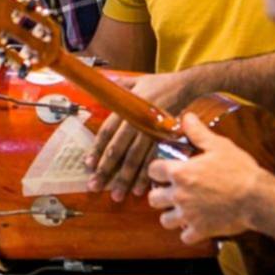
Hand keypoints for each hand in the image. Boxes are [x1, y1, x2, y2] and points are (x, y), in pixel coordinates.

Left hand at [86, 69, 191, 199]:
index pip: (108, 131)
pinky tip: (141, 189)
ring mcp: (152, 132)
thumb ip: (117, 87)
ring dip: (125, 179)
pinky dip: (148, 176)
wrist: (186, 85)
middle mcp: (138, 121)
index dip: (97, 149)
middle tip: (95, 186)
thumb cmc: (158, 83)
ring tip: (116, 195)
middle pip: (119, 149)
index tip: (88, 165)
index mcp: (128, 107)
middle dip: (106, 170)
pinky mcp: (166, 139)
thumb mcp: (135, 80)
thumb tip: (98, 86)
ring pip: (136, 159)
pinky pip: (155, 160)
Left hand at [145, 113, 263, 244]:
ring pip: (165, 220)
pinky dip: (189, 232)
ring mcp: (188, 215)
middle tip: (172, 192)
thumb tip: (186, 117)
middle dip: (160, 195)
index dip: (158, 170)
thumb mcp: (219, 146)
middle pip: (153, 198)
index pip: (152, 170)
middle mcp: (179, 195)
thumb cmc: (239, 170)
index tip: (165, 171)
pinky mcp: (200, 230)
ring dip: (171, 215)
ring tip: (182, 210)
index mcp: (180, 173)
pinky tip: (197, 225)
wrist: (258, 198)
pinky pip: (184, 237)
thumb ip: (198, 133)